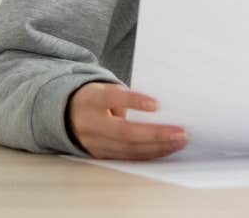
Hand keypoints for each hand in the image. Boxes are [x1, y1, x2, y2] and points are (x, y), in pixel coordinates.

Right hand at [66, 81, 186, 159]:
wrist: (67, 114)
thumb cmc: (98, 98)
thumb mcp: (107, 90)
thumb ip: (127, 99)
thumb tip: (159, 112)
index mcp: (93, 100)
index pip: (113, 99)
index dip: (134, 102)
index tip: (156, 105)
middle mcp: (91, 123)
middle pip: (124, 132)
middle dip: (155, 134)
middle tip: (181, 133)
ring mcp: (94, 143)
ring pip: (127, 149)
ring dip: (157, 147)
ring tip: (180, 142)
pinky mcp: (100, 155)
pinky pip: (127, 157)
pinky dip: (149, 154)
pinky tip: (166, 150)